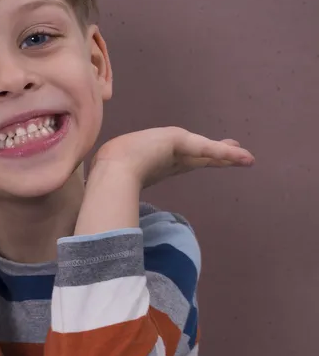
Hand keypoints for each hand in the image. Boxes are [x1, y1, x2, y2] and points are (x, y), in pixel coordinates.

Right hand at [92, 127, 254, 187]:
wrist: (111, 172)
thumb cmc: (110, 178)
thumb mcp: (119, 183)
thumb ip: (124, 195)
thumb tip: (116, 214)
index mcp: (153, 162)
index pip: (178, 162)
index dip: (192, 161)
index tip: (205, 161)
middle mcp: (165, 153)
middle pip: (196, 153)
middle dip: (215, 152)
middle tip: (233, 147)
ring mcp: (172, 145)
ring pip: (207, 151)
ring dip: (226, 154)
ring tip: (245, 157)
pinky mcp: (179, 141)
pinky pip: (208, 149)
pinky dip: (226, 154)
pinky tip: (244, 157)